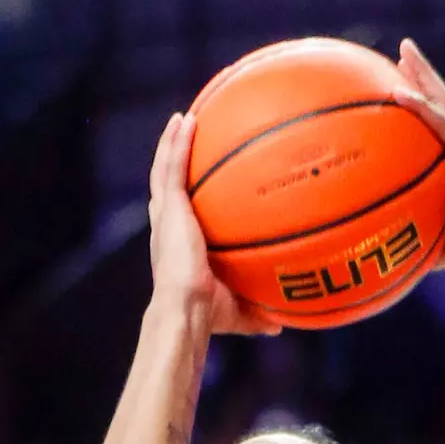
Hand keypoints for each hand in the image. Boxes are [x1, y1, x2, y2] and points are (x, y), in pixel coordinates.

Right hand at [148, 113, 279, 335]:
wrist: (186, 309)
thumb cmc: (206, 316)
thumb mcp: (237, 311)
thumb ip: (257, 313)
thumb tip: (281, 325)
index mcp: (176, 246)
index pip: (176, 216)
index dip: (180, 199)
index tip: (191, 185)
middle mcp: (166, 227)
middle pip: (165, 187)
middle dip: (171, 162)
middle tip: (182, 141)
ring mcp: (166, 216)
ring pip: (163, 170)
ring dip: (171, 143)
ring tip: (181, 119)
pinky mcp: (170, 207)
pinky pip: (172, 166)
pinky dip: (176, 142)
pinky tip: (186, 119)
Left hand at [392, 39, 444, 274]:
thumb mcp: (443, 242)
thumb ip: (422, 236)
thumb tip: (396, 251)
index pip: (443, 126)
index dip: (427, 104)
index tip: (407, 85)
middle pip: (444, 102)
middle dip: (425, 76)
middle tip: (404, 53)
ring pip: (443, 102)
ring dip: (424, 75)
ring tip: (404, 50)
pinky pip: (441, 124)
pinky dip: (420, 106)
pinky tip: (398, 91)